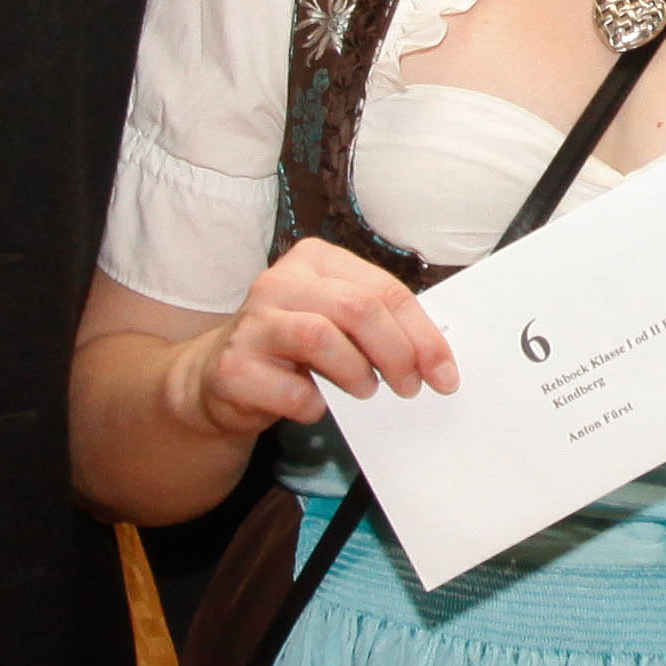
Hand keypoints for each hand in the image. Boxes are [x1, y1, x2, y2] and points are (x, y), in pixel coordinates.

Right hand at [182, 234, 458, 450]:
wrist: (220, 379)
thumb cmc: (292, 349)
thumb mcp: (335, 322)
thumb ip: (376, 325)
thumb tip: (434, 358)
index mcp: (314, 260)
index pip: (383, 290)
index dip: (422, 334)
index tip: (445, 373)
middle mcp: (279, 281)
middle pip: (358, 308)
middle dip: (398, 353)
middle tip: (409, 387)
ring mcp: (253, 322)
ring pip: (322, 338)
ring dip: (357, 374)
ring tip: (365, 391)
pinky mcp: (234, 367)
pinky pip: (292, 390)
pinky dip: (315, 405)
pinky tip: (317, 405)